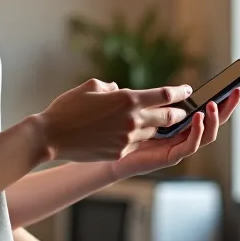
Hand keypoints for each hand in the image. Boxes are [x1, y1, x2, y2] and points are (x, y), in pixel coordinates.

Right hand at [37, 79, 193, 162]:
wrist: (51, 136)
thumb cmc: (67, 108)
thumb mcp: (90, 87)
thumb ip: (111, 88)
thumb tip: (119, 91)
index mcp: (128, 99)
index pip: (164, 95)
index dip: (179, 92)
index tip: (188, 91)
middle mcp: (132, 120)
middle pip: (167, 117)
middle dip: (178, 114)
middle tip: (182, 112)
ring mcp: (127, 139)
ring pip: (152, 132)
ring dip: (155, 127)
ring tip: (156, 123)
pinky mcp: (119, 153)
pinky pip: (135, 144)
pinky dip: (135, 138)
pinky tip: (130, 135)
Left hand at [112, 89, 239, 179]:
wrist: (104, 151)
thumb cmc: (118, 127)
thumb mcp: (137, 106)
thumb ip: (150, 98)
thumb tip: (161, 91)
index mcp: (179, 122)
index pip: (206, 109)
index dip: (221, 98)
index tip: (233, 83)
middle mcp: (183, 135)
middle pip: (214, 122)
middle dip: (228, 107)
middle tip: (238, 91)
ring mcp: (178, 147)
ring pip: (207, 135)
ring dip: (214, 120)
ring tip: (214, 105)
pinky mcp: (170, 157)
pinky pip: (190, 146)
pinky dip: (197, 132)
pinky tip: (198, 118)